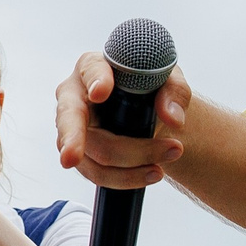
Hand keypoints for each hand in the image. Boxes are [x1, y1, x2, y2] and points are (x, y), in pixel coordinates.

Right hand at [54, 51, 189, 188]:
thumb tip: (173, 118)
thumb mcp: (169, 81)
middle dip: (72, 139)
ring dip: (128, 166)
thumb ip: (175, 93)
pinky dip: (126, 178)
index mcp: (93, 67)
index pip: (91, 70)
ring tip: (160, 168)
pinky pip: (98, 173)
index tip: (101, 91)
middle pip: (71, 120)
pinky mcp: (82, 154)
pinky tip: (150, 174)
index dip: (95, 80)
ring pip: (93, 154)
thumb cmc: (150, 87)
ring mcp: (74, 129)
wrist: (149, 112)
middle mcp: (75, 96)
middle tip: (71, 157)